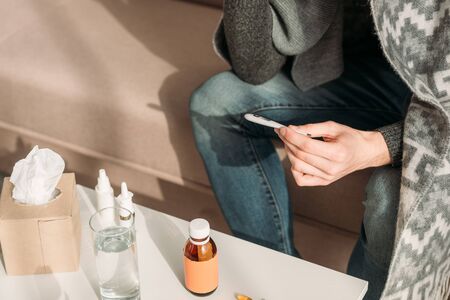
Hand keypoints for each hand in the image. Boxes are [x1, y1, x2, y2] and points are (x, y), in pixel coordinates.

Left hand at [276, 121, 390, 185]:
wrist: (364, 153)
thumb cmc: (350, 138)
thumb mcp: (333, 127)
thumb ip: (311, 128)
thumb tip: (292, 129)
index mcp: (337, 153)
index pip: (307, 145)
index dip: (291, 136)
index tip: (282, 128)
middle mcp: (332, 168)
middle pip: (300, 155)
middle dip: (288, 142)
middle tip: (283, 132)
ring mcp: (327, 177)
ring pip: (298, 167)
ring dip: (289, 153)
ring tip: (289, 142)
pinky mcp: (324, 182)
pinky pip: (301, 179)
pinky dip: (294, 168)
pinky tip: (297, 158)